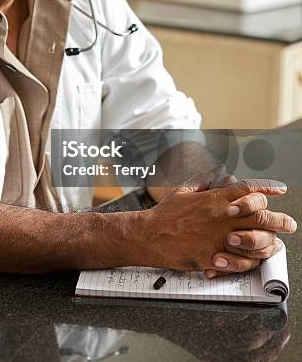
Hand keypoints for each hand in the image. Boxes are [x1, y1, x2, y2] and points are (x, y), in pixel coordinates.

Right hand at [137, 179, 295, 272]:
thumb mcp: (184, 190)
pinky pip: (241, 262)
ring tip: (276, 244)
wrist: (149, 235)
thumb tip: (219, 174)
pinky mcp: (212, 258)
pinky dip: (251, 261)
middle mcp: (221, 217)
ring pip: (257, 241)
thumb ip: (205, 181)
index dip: (268, 187)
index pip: (248, 189)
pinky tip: (255, 258)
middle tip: (289, 224)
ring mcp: (218, 238)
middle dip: (281, 220)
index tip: (280, 189)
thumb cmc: (165, 213)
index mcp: (215, 198)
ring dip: (271, 243)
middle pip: (262, 215)